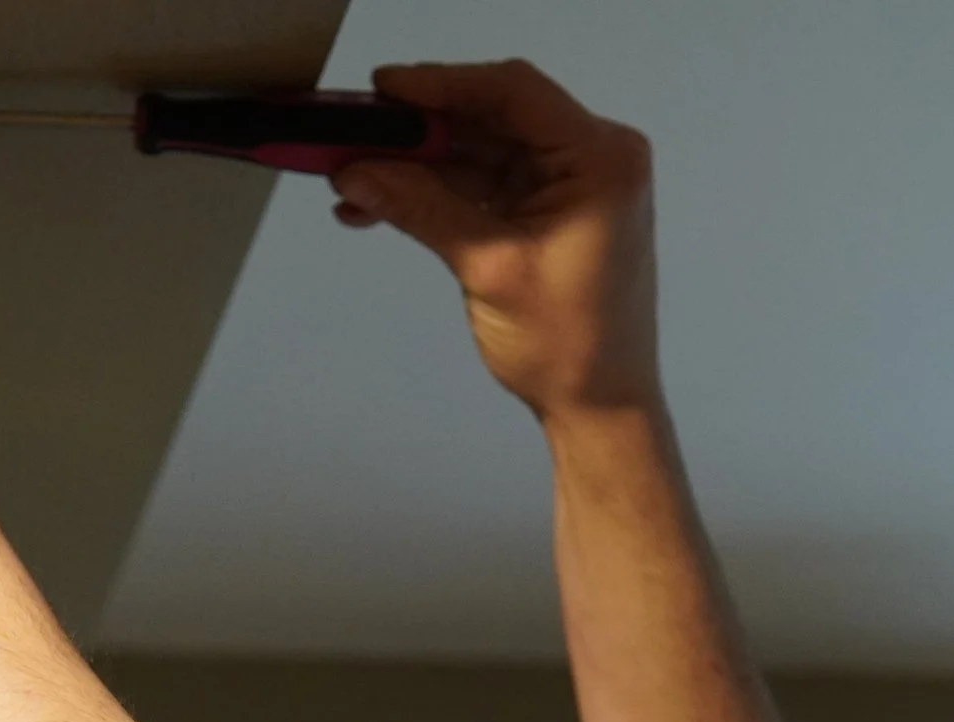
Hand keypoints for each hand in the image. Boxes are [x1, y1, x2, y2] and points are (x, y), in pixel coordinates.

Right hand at [332, 61, 659, 420]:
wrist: (600, 405)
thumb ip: (422, 208)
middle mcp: (591, 157)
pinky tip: (380, 201)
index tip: (383, 90)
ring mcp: (568, 184)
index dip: (443, 84)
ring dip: (417, 165)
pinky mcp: (545, 210)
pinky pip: (481, 182)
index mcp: (600, 159)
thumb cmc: (569, 346)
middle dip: (420, 130)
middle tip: (356, 135)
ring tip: (353, 179)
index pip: (514, 93)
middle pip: (492, 117)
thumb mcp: (489, 268)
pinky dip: (434, 190)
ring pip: (479, 150)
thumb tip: (355, 172)